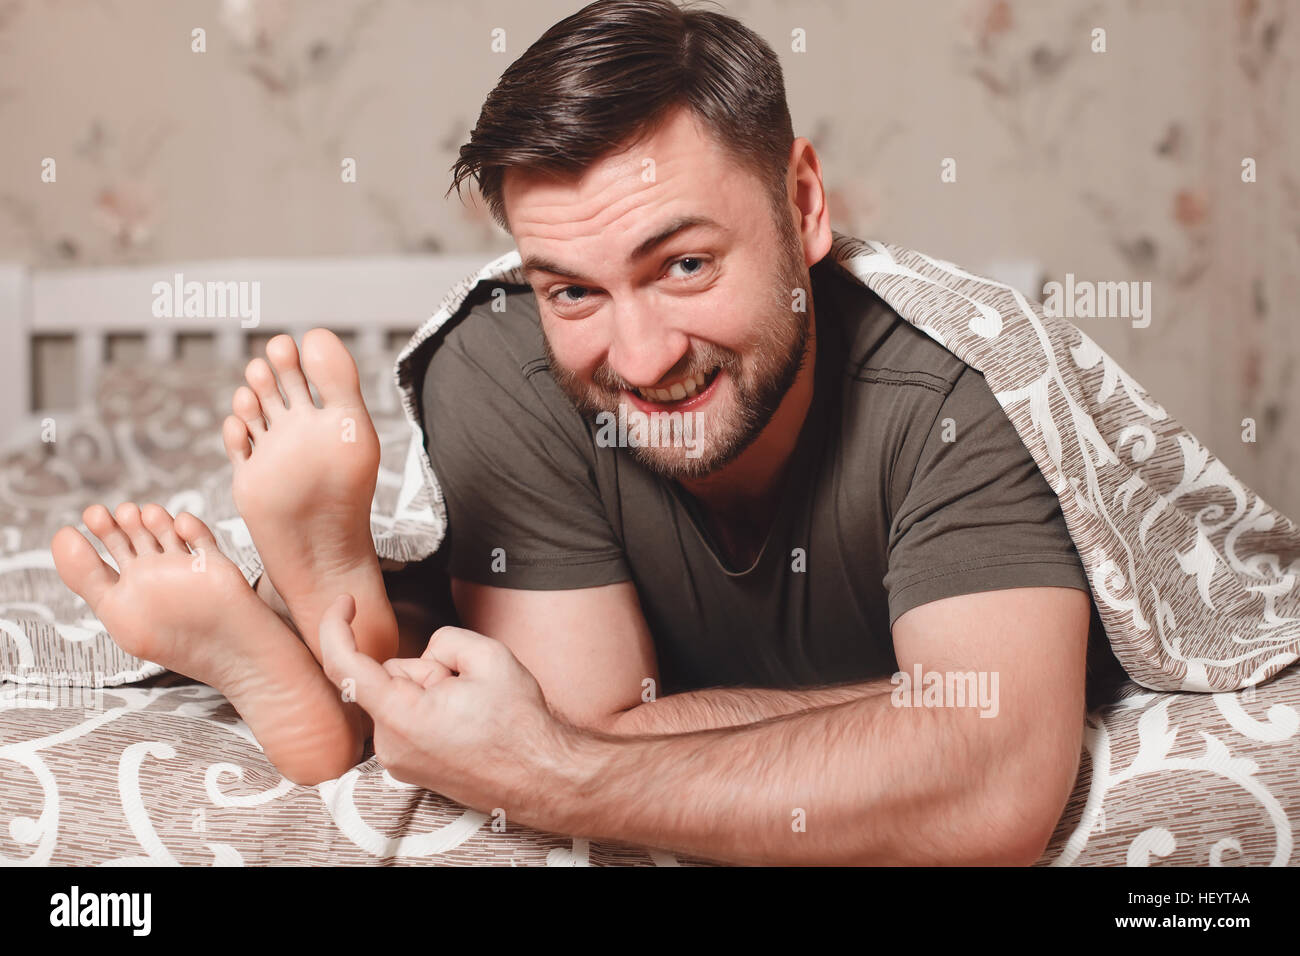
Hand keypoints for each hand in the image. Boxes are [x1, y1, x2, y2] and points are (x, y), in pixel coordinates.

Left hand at [318, 594, 573, 819]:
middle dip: (425, 668)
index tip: (345, 602)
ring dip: (431, 692)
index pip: (345, 666)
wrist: (542, 777)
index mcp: (401, 716)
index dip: (336, 626)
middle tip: (469, 686)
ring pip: (400, 698)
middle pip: (388, 677)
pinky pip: (409, 719)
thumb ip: (444, 639)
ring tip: (473, 710)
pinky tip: (466, 724)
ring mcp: (399, 761)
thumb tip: (428, 655)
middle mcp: (390, 745)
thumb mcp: (489, 655)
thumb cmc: (519, 725)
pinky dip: (431, 710)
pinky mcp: (410, 767)